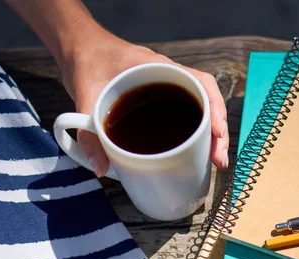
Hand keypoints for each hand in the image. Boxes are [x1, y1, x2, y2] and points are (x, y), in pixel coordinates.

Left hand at [60, 29, 228, 176]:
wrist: (80, 48)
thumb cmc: (87, 62)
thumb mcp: (85, 96)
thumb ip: (90, 133)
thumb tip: (102, 169)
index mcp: (159, 68)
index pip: (200, 84)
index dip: (214, 109)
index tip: (217, 134)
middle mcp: (170, 77)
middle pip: (207, 102)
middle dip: (218, 133)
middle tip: (218, 160)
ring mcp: (169, 89)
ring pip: (201, 111)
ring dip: (211, 136)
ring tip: (213, 160)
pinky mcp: (162, 101)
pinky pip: (187, 115)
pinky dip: (196, 134)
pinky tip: (196, 152)